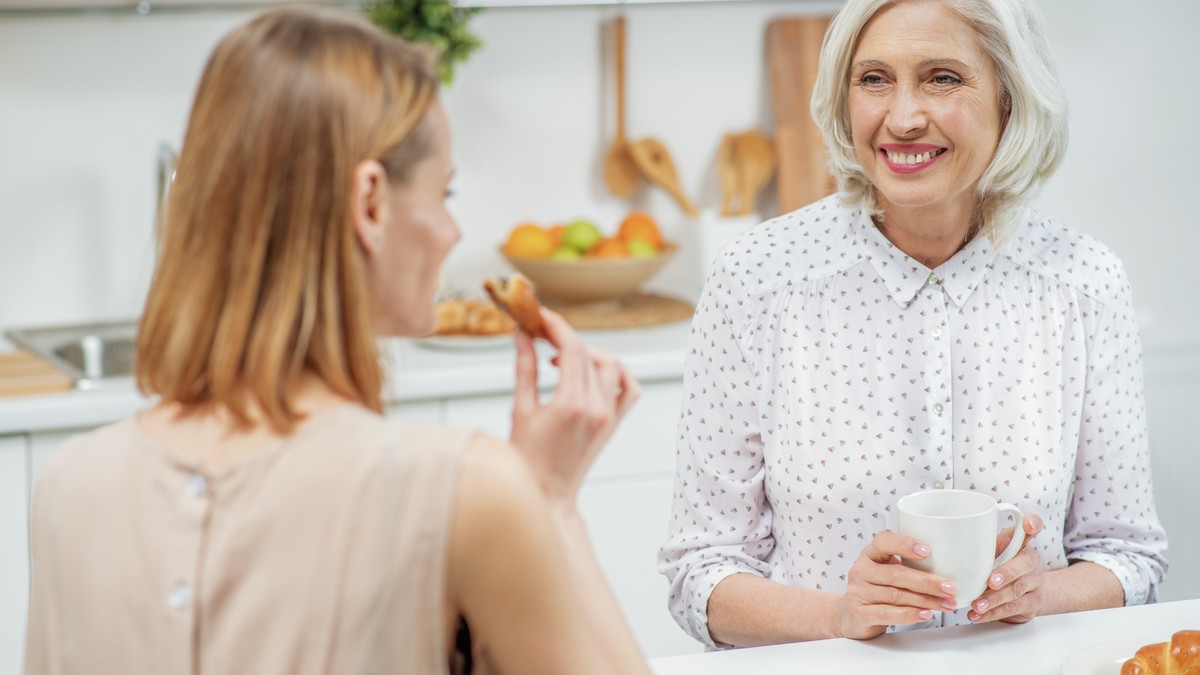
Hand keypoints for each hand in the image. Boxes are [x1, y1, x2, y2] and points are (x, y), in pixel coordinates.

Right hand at [508, 309, 639, 503]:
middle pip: (588, 354)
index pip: (571, 348)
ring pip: (612, 365)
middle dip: (563, 336)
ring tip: (562, 357)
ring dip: (589, 353)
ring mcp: (609, 416)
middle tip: (541, 332)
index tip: (540, 316)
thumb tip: (522, 336)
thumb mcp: (520, 410)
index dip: (556, 326)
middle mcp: (596, 408)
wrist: (548, 496)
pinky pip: (629, 389)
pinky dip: (616, 374)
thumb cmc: (528, 462)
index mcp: (571, 404)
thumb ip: (525, 368)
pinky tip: (594, 373)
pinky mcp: (613, 424)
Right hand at [838, 531, 959, 639]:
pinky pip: (886, 614)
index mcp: (870, 555)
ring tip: (946, 604)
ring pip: (895, 595)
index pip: (883, 542)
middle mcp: (861, 571)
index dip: (904, 544)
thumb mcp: (888, 571)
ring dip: (925, 600)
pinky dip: (908, 614)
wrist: (851, 615)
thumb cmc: (878, 590)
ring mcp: (858, 593)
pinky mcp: (859, 614)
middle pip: (895, 574)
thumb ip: (909, 566)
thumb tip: (950, 564)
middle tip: (950, 586)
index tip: (927, 550)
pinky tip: (925, 614)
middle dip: (926, 581)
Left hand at [968, 514, 1045, 623]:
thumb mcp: (994, 548)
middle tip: (990, 582)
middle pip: (1023, 566)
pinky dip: (993, 614)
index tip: (1029, 523)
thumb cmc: (1003, 563)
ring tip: (977, 605)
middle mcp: (1031, 562)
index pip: (1033, 528)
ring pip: (1016, 591)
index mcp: (1022, 543)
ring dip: (995, 599)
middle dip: (1006, 574)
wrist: (1029, 589)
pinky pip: (1012, 610)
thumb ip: (979, 541)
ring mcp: (1034, 583)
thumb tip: (945, 537)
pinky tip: (977, 615)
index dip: (1033, 524)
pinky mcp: (1031, 604)